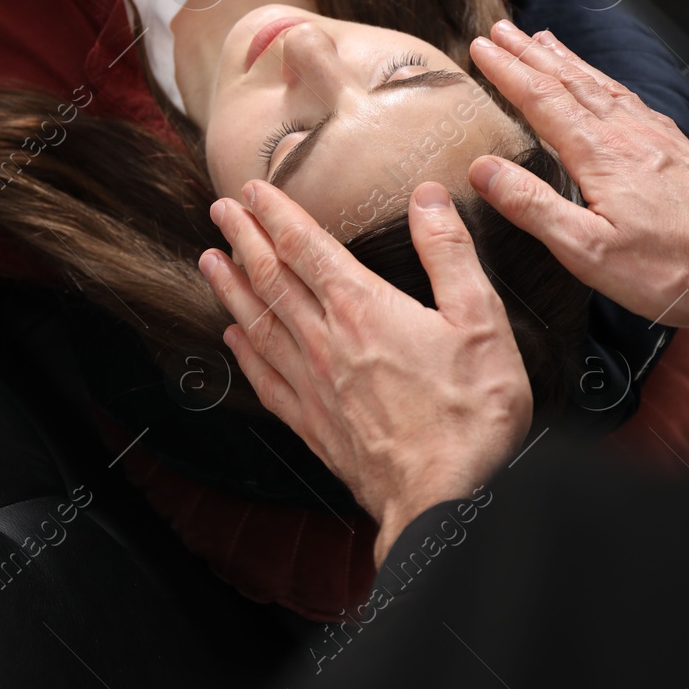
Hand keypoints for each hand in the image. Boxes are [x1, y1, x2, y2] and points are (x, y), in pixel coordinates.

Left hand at [198, 180, 532, 565]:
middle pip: (272, 279)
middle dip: (243, 239)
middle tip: (219, 211)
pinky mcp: (313, 426)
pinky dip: (244, 353)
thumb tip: (429, 198)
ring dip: (231, 288)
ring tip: (209, 261)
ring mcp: (313, 387)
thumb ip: (449, 253)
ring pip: (259, 324)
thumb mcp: (479, 320)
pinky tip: (234, 339)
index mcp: (362, 308)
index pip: (306, 246)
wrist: (444, 499)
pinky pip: (266, 380)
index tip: (252, 190)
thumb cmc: (469, 414)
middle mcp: (326, 342)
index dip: (275, 213)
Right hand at [468, 21, 688, 341]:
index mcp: (599, 154)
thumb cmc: (677, 267)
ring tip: (544, 40)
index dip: (507, 71)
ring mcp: (656, 138)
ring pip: (601, 84)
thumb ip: (533, 207)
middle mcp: (627, 134)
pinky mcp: (677, 149)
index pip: (541, 99)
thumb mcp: (589, 251)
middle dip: (530, 53)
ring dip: (566, 60)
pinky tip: (604, 85)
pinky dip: (604, 80)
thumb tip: (482, 170)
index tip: (480, 49)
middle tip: (501, 29)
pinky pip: (629, 99)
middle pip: (569, 81)